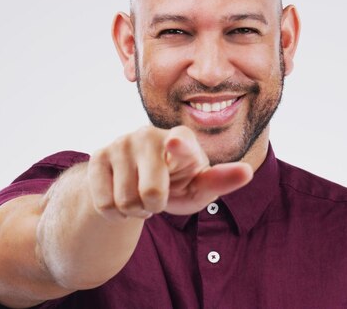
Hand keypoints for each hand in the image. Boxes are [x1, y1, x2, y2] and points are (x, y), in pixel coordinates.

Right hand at [87, 125, 252, 219]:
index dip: (178, 147)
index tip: (176, 144)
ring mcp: (121, 142)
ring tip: (140, 196)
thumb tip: (248, 171)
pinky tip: (121, 196)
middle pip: (151, 193)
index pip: (180, 144)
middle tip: (159, 196)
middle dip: (155, 206)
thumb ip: (221, 180)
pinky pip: (104, 203)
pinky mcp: (98, 156)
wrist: (136, 183)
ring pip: (125, 201)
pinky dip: (114, 212)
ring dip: (134, 210)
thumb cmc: (178, 183)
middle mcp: (149, 133)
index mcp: (182, 138)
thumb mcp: (200, 187)